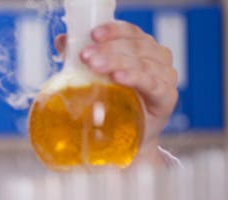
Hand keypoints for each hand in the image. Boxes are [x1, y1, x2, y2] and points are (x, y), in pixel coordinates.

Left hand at [57, 22, 178, 162]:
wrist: (124, 141)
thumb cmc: (113, 106)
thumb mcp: (95, 79)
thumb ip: (83, 58)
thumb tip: (61, 40)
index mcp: (143, 49)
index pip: (131, 33)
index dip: (113, 31)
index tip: (93, 35)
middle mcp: (159, 59)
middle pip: (136, 47)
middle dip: (109, 49)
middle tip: (85, 56)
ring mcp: (165, 79)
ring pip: (143, 63)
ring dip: (118, 62)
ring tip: (95, 66)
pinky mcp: (166, 99)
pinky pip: (152, 84)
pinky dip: (135, 78)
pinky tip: (118, 78)